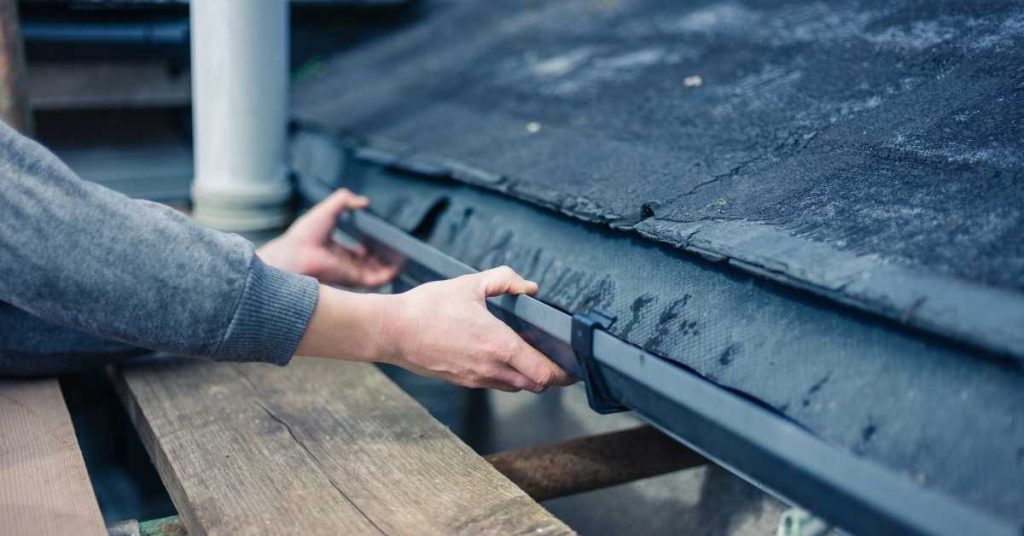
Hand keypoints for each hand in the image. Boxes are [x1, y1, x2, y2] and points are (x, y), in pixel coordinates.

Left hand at [257, 189, 398, 286]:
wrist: (296, 252)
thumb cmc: (306, 233)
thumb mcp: (328, 209)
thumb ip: (345, 200)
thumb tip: (363, 201)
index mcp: (337, 250)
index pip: (359, 252)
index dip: (372, 246)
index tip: (383, 238)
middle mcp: (345, 263)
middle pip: (370, 263)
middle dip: (384, 257)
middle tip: (398, 248)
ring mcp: (350, 272)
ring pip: (376, 273)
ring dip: (391, 266)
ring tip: (404, 255)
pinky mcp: (354, 279)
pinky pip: (377, 280)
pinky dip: (390, 273)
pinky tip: (399, 264)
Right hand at [383, 266, 574, 391]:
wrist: (392, 331)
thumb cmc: (427, 308)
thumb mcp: (469, 284)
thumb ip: (505, 280)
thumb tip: (529, 287)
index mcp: (498, 344)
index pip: (543, 372)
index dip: (563, 372)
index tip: (573, 365)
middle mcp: (490, 367)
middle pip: (535, 384)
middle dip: (550, 375)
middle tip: (557, 359)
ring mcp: (475, 378)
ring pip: (516, 387)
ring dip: (528, 376)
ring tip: (530, 356)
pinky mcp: (462, 382)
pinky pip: (495, 384)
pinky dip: (507, 376)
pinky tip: (500, 356)